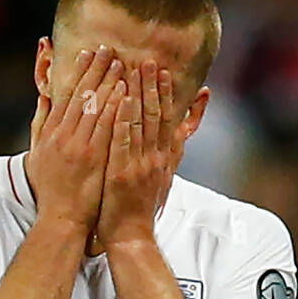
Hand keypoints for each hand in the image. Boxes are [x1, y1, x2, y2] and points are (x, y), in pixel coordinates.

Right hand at [26, 44, 125, 233]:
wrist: (61, 219)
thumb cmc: (52, 190)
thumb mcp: (37, 153)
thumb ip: (40, 123)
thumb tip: (44, 97)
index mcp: (51, 132)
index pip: (66, 95)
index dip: (79, 72)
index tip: (89, 54)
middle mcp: (63, 135)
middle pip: (81, 95)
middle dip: (96, 70)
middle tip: (109, 50)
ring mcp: (78, 146)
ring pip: (94, 107)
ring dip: (108, 83)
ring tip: (121, 64)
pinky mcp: (93, 158)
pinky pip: (106, 127)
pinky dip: (114, 107)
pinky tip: (125, 92)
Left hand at [97, 61, 180, 248]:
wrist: (132, 238)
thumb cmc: (140, 211)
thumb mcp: (162, 181)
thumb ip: (170, 156)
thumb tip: (179, 136)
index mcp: (162, 159)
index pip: (168, 119)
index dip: (165, 94)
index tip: (163, 71)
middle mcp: (155, 158)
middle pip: (156, 115)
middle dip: (152, 86)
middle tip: (148, 60)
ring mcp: (140, 165)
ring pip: (141, 123)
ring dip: (137, 94)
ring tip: (133, 70)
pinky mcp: (122, 174)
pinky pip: (122, 142)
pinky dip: (121, 120)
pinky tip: (118, 101)